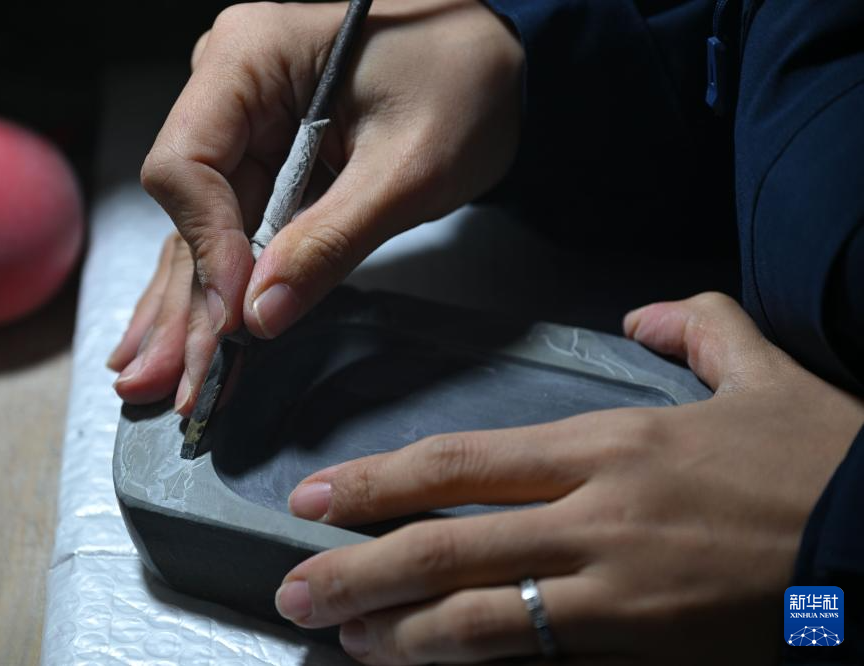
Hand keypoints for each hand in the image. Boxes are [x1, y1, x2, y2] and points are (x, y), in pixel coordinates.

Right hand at [110, 0, 523, 411]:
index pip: (188, 165)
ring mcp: (241, 126)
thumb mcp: (408, 168)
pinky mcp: (263, 160)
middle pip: (189, 210)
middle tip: (184, 383)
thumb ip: (332, 240)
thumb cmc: (463, 82)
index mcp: (248, 57)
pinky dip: (217, 289)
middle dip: (192, 302)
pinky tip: (176, 337)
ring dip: (192, 309)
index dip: (207, 247)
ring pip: (202, 231)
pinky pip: (231, 232)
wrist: (495, 60)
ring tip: (165, 382)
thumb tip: (260, 315)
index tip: (237, 313)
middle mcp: (227, 88)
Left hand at [276, 293, 863, 664]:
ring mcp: (615, 589)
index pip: (465, 462)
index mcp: (609, 444)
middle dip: (362, 566)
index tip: (319, 496)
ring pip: (481, 614)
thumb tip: (644, 314)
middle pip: (452, 542)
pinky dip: (471, 663)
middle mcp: (595, 515)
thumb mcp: (764, 374)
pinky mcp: (640, 646)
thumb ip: (697, 327)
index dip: (382, 481)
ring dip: (400, 629)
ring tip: (340, 636)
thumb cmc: (820, 461)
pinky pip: (537, 656)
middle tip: (295, 586)